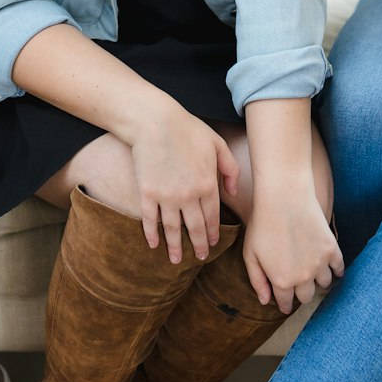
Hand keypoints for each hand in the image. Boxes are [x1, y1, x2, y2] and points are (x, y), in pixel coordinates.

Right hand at [130, 103, 239, 263]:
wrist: (155, 121)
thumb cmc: (187, 129)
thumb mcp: (217, 144)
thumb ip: (230, 169)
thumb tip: (233, 192)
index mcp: (208, 184)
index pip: (212, 217)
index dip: (212, 232)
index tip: (212, 243)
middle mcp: (189, 196)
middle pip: (195, 228)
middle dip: (198, 245)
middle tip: (199, 257)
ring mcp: (167, 197)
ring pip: (173, 230)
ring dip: (175, 247)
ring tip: (176, 260)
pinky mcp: (147, 194)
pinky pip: (150, 220)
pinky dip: (152, 234)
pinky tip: (154, 244)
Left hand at [243, 187, 343, 313]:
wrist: (283, 198)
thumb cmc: (262, 223)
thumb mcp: (250, 254)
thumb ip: (257, 280)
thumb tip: (265, 301)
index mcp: (281, 281)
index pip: (286, 302)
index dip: (285, 304)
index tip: (285, 303)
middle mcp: (303, 277)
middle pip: (307, 296)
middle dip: (301, 294)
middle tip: (299, 288)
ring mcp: (319, 264)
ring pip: (324, 284)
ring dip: (318, 282)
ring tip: (314, 276)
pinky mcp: (331, 249)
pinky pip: (339, 268)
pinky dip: (337, 271)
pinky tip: (333, 269)